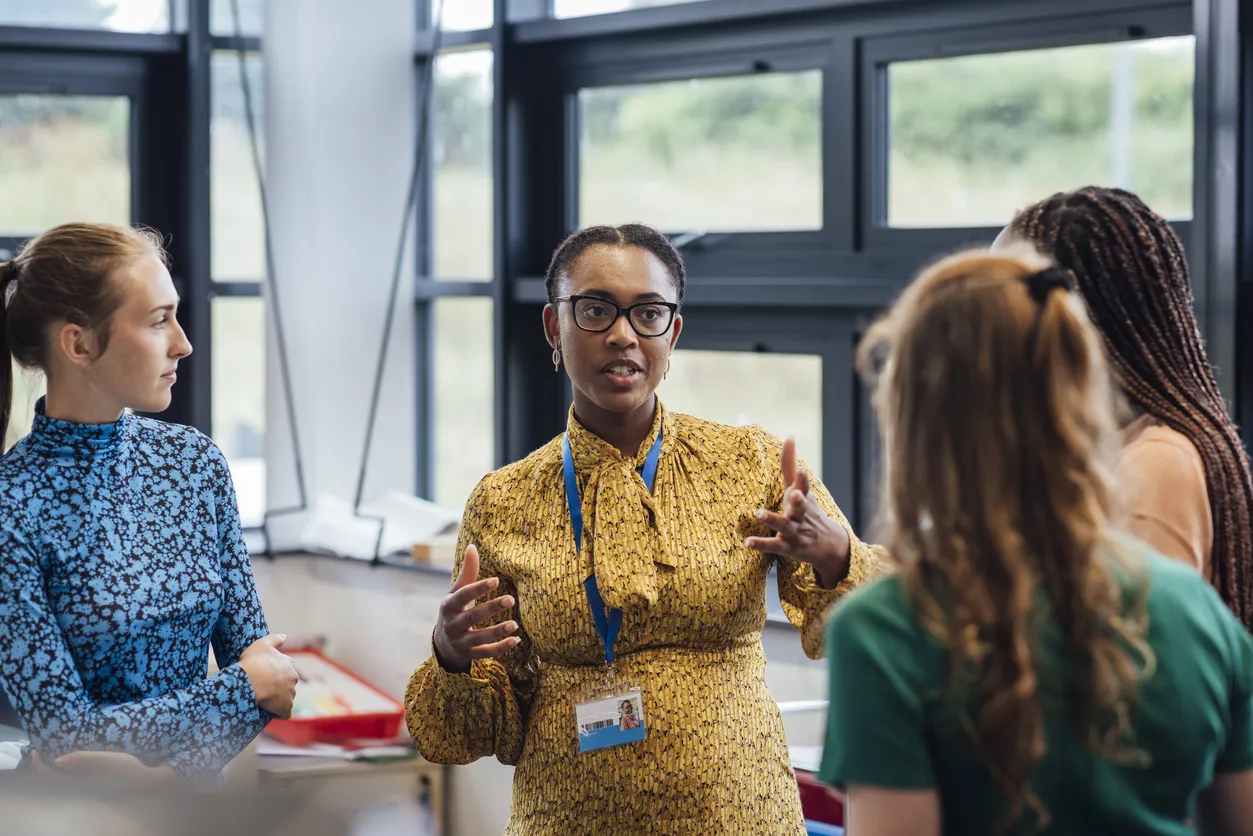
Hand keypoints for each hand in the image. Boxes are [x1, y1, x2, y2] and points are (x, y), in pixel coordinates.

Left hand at [30, 750, 175, 780]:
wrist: (146, 782)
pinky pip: (70, 782)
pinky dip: (63, 774)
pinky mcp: (92, 787)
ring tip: (49, 757)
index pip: (52, 778)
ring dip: (52, 771)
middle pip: (53, 783)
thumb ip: (83, 759)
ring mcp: (86, 789)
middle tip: (38, 753)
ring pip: (61, 783)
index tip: (35, 751)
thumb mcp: (106, 759)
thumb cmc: (127, 769)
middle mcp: (80, 789)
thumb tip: (58, 760)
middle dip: (43, 769)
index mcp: (80, 784)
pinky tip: (67, 765)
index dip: (40, 766)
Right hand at [240, 633, 298, 718]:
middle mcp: (293, 677)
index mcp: (289, 663)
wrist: (251, 680)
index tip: (265, 676)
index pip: (286, 669)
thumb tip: (284, 636)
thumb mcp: (262, 644)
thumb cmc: (254, 661)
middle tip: (264, 689)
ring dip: (278, 700)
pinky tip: (270, 712)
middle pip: (288, 684)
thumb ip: (275, 639)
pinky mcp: (286, 707)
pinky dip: (279, 713)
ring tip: (264, 701)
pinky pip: (285, 713)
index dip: (276, 674)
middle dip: (279, 687)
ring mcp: (291, 693)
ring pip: (287, 698)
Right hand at [433, 544, 519, 673]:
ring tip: (515, 625)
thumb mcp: (456, 592)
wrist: (443, 643)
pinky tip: (515, 640)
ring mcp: (460, 642)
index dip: (478, 588)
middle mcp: (452, 624)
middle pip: (471, 617)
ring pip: (479, 638)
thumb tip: (472, 546)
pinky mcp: (469, 654)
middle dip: (491, 608)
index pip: (463, 595)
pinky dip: (500, 648)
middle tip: (511, 599)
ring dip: (497, 631)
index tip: (496, 580)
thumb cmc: (455, 610)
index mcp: (449, 605)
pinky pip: (485, 653)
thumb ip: (467, 573)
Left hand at [745, 437, 851, 587]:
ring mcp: (795, 531)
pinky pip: (773, 546)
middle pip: (801, 506)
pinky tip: (747, 542)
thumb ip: (790, 465)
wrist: (829, 545)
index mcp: (803, 498)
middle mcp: (801, 514)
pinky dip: (761, 544)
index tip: (802, 468)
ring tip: (758, 513)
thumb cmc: (808, 511)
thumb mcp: (800, 488)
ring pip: (784, 526)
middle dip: (799, 500)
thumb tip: (789, 437)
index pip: (805, 486)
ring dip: (772, 519)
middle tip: (796, 493)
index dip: (803, 477)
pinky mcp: (788, 547)